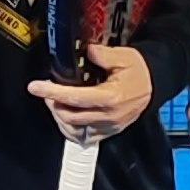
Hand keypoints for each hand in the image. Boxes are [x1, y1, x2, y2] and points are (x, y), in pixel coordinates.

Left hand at [27, 41, 153, 140]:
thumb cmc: (138, 71)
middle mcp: (109, 116)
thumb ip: (103, 55)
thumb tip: (87, 52)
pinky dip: (71, 129)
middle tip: (47, 91)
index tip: (35, 87)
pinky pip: (85, 137)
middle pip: (70, 116)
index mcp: (111, 98)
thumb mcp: (124, 56)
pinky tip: (66, 118)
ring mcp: (109, 127)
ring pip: (75, 130)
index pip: (75, 98)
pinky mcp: (109, 132)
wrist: (154, 84)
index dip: (52, 92)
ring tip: (55, 103)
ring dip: (60, 118)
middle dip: (53, 104)